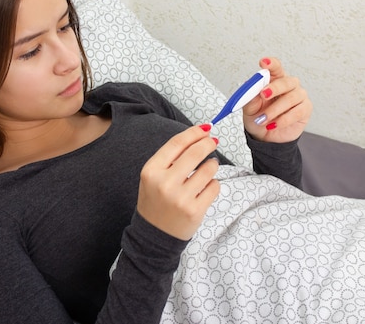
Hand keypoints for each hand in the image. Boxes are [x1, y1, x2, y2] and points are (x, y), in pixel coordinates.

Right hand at [137, 125, 219, 240]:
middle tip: (213, 141)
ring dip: (212, 164)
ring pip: (208, 169)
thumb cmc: (156, 201)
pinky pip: (214, 186)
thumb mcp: (153, 177)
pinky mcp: (195, 210)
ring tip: (209, 167)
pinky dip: (213, 184)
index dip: (194, 133)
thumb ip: (171, 157)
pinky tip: (206, 187)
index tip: (205, 129)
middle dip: (207, 143)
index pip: (176, 143)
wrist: (154, 235)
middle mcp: (164, 183)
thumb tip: (200, 134)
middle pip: (195, 153)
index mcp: (151, 171)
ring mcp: (180, 198)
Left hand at [242, 57, 312, 142]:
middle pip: (286, 81)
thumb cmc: (258, 117)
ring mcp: (299, 96)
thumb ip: (250, 97)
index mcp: (274, 79)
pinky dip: (283, 120)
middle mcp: (289, 85)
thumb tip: (251, 87)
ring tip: (263, 119)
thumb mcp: (249, 108)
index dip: (271, 64)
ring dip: (275, 110)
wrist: (265, 136)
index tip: (263, 62)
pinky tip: (273, 125)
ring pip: (291, 98)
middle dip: (274, 88)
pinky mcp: (305, 109)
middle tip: (263, 95)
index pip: (276, 67)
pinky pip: (297, 112)